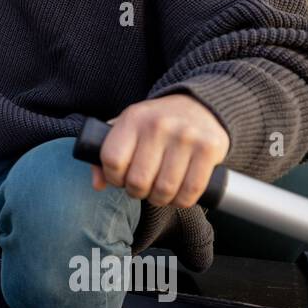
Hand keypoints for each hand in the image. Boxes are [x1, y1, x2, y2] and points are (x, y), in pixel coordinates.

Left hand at [91, 95, 229, 208]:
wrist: (200, 106)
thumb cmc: (156, 123)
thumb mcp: (127, 127)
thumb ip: (105, 153)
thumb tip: (98, 184)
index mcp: (133, 118)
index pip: (112, 161)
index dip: (113, 178)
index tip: (120, 179)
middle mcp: (159, 125)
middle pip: (138, 180)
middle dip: (137, 192)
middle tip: (142, 189)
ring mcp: (186, 136)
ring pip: (165, 189)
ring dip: (159, 200)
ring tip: (159, 193)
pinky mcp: (209, 148)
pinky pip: (191, 190)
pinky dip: (182, 201)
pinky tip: (178, 196)